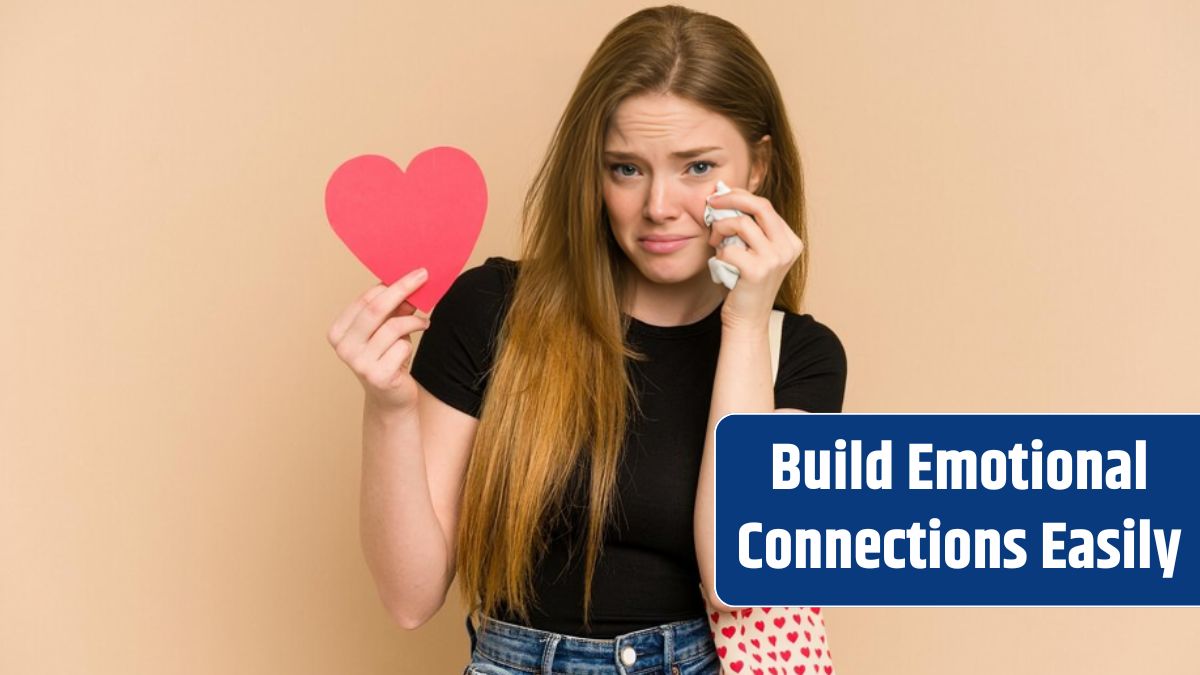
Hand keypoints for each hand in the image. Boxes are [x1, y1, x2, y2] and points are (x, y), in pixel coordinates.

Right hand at [327, 267, 431, 412]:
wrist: (391, 399)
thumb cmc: (388, 359)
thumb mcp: (387, 331)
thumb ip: (394, 309)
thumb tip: (410, 284)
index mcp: (338, 332)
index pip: (365, 299)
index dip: (392, 284)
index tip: (414, 274)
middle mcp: (344, 347)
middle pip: (376, 308)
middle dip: (402, 289)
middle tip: (423, 276)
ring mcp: (359, 363)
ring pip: (392, 327)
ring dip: (413, 321)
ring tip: (423, 322)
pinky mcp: (378, 375)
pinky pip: (402, 347)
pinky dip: (410, 345)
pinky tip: (409, 351)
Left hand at [704, 187, 803, 327]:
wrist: (746, 321)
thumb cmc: (743, 285)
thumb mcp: (751, 251)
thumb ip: (746, 228)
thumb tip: (723, 196)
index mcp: (790, 241)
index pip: (765, 206)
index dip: (740, 197)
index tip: (720, 197)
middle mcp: (788, 248)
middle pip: (760, 206)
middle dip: (731, 198)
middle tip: (711, 202)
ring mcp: (775, 259)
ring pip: (742, 224)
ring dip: (720, 229)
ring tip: (714, 242)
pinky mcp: (758, 271)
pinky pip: (729, 249)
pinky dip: (719, 254)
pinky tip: (721, 265)